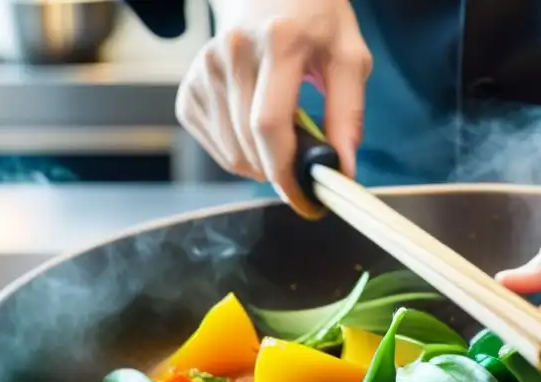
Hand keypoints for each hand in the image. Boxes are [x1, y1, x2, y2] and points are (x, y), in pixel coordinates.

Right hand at [175, 0, 371, 216]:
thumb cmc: (315, 23)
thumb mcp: (349, 57)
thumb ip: (348, 113)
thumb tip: (341, 171)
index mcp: (278, 42)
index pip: (269, 124)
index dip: (285, 172)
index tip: (304, 198)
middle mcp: (232, 52)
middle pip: (248, 145)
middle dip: (279, 174)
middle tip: (304, 173)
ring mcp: (205, 68)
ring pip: (231, 153)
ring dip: (261, 166)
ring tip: (284, 141)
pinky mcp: (191, 86)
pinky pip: (216, 145)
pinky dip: (241, 153)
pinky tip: (258, 128)